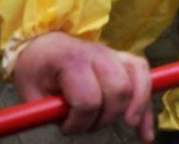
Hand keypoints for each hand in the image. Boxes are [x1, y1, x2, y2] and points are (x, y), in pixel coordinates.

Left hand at [13, 32, 152, 140]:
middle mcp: (98, 54)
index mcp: (71, 61)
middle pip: (119, 90)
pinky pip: (145, 77)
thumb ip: (48, 112)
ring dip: (135, 108)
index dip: (78, 122)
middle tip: (88, 125)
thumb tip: (70, 126)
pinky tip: (145, 133)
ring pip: (138, 80)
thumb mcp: (31, 92)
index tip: (65, 127)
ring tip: (127, 125)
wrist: (44, 44)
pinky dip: (147, 107)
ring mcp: (113, 54)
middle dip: (106, 117)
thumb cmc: (37, 69)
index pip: (88, 100)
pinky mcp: (123, 60)